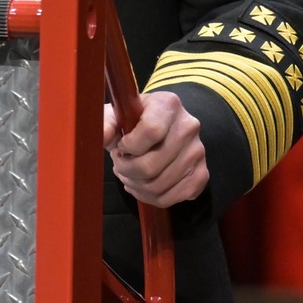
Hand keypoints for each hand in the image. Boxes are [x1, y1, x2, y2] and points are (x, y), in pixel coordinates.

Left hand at [102, 91, 208, 206]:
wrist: (159, 128)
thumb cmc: (132, 121)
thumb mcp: (115, 115)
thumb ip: (104, 122)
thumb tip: (102, 137)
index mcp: (168, 104)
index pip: (151, 132)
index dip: (129, 146)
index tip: (122, 145)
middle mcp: (189, 127)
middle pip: (151, 166)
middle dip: (126, 170)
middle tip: (120, 164)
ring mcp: (198, 152)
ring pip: (158, 186)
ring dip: (136, 185)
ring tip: (129, 174)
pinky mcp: (201, 174)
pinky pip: (171, 198)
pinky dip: (150, 198)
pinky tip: (142, 185)